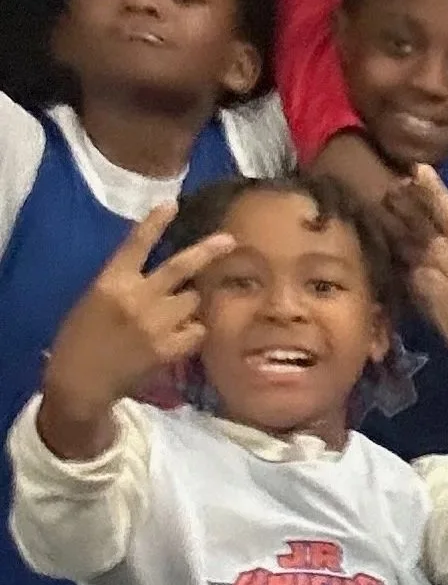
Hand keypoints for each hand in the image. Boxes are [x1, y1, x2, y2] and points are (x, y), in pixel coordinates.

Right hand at [39, 205, 234, 443]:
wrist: (80, 380)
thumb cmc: (82, 337)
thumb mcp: (95, 299)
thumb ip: (126, 282)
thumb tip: (159, 273)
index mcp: (111, 280)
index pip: (136, 243)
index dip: (156, 222)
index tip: (173, 204)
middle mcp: (137, 297)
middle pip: (180, 267)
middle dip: (208, 252)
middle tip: (229, 240)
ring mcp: (155, 324)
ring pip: (193, 301)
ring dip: (192, 304)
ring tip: (176, 314)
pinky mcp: (168, 349)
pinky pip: (197, 332)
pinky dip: (194, 331)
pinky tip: (181, 337)